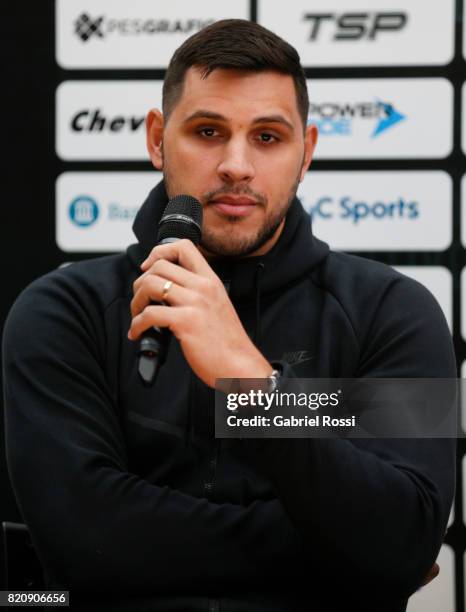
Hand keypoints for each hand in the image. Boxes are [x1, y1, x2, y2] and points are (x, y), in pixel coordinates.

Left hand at [128, 239, 271, 387]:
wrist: (239, 366)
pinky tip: (138, 333)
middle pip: (159, 265)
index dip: (159, 252)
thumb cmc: (226, 342)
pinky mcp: (186, 323)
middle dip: (141, 282)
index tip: (149, 268)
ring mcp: (195, 304)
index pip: (184, 246)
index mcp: (211, 280)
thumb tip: (167, 290)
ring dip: (136, 302)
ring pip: (150, 285)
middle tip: (141, 300)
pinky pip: (149, 314)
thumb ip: (197, 293)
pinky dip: (136, 325)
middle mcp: (203, 287)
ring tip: (138, 316)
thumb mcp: (216, 306)